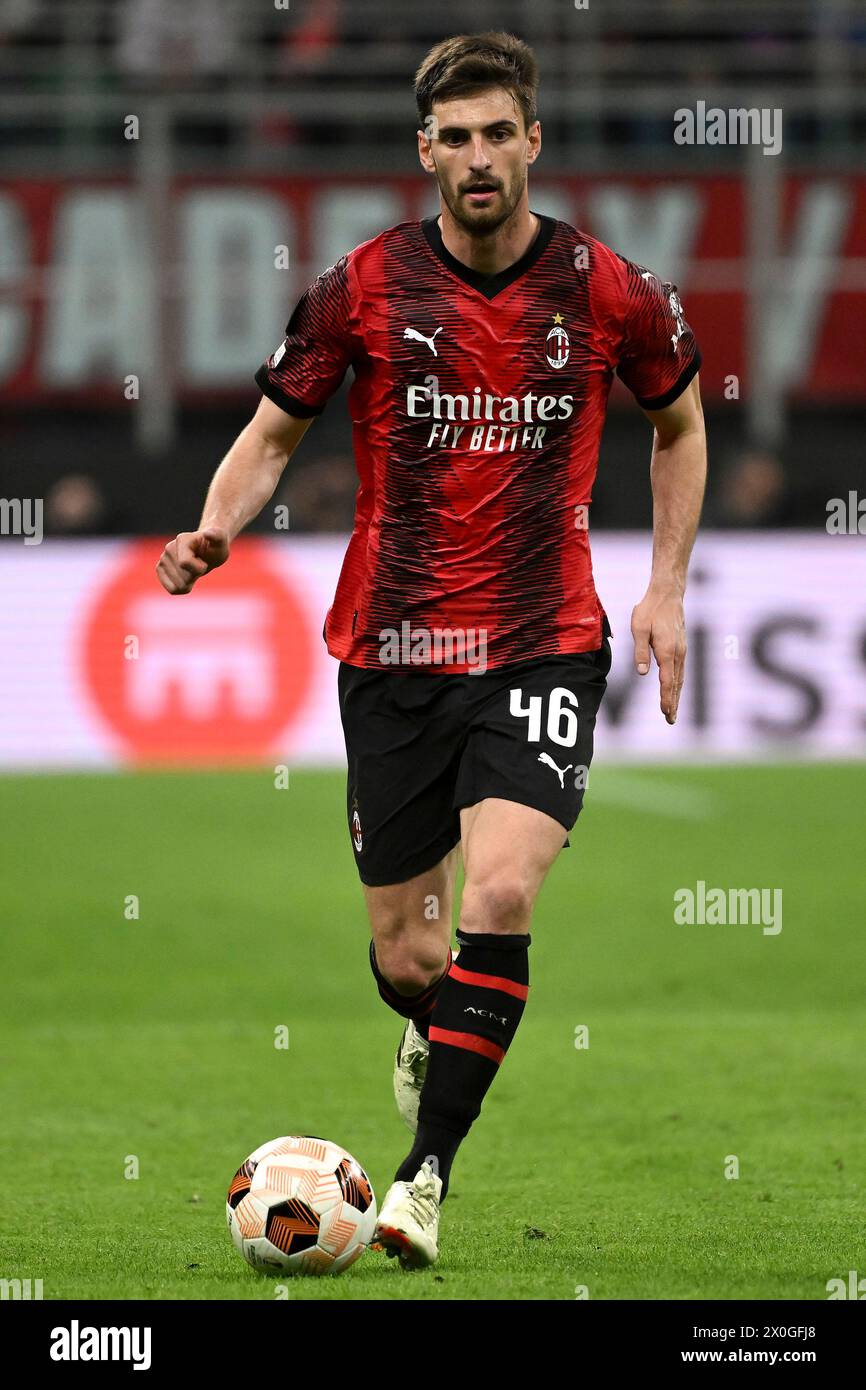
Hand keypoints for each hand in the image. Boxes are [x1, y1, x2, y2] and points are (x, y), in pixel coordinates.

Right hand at [156, 527, 229, 594]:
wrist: (208, 551)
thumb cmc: (215, 546)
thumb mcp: (221, 541)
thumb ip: (218, 536)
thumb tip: (208, 533)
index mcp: (182, 539)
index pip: (185, 563)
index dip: (200, 568)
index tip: (204, 561)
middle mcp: (169, 548)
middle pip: (184, 578)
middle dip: (195, 575)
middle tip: (200, 564)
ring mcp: (163, 559)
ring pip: (179, 586)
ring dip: (190, 581)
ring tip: (193, 568)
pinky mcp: (160, 569)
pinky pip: (172, 590)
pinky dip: (183, 589)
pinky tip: (187, 578)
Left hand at [631, 587, 685, 724]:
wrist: (667, 593)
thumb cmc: (650, 609)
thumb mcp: (639, 628)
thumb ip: (640, 651)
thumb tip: (642, 673)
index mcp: (667, 651)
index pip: (667, 681)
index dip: (666, 698)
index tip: (666, 713)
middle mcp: (677, 653)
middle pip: (676, 684)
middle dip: (673, 703)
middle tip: (670, 720)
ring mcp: (681, 650)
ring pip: (680, 678)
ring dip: (676, 695)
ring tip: (672, 711)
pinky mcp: (680, 647)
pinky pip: (680, 670)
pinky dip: (678, 683)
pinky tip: (675, 689)